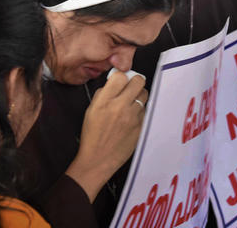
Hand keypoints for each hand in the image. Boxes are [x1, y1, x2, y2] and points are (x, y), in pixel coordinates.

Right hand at [66, 72, 147, 200]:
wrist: (98, 159)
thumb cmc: (92, 137)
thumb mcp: (90, 111)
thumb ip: (102, 94)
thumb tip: (113, 83)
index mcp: (105, 101)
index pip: (121, 76)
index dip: (121, 76)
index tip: (121, 80)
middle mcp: (120, 107)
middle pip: (138, 81)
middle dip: (135, 81)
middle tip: (131, 86)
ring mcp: (132, 117)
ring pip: (145, 94)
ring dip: (139, 96)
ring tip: (132, 102)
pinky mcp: (141, 126)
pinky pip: (146, 110)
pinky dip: (141, 111)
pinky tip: (133, 117)